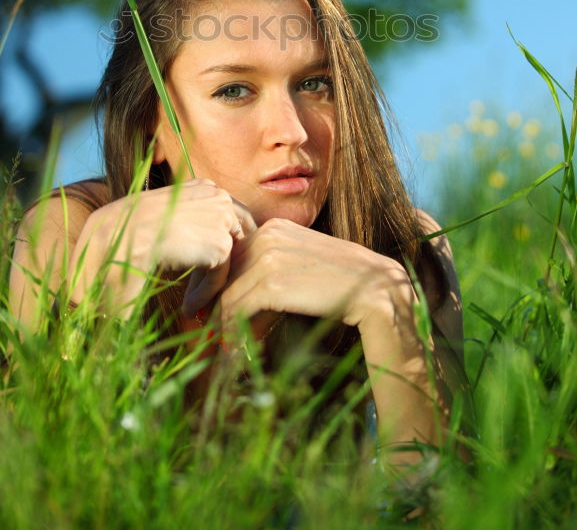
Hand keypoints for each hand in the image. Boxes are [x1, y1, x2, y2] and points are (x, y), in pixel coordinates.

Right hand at [69, 178, 255, 314]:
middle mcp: (216, 195)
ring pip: (228, 258)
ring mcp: (222, 218)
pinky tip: (187, 307)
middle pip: (238, 234)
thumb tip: (200, 241)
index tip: (206, 270)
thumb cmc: (126, 231)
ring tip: (191, 302)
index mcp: (201, 186)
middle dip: (224, 263)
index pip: (228, 215)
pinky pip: (220, 277)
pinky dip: (205, 295)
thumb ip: (187, 221)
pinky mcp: (221, 244)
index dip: (220, 244)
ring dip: (211, 282)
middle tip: (206, 290)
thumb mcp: (161, 217)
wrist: (112, 239)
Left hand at [219, 217, 416, 333]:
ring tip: (218, 342)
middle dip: (209, 299)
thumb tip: (235, 295)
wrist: (377, 292)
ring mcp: (270, 256)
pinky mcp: (273, 282)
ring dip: (219, 321)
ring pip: (227, 292)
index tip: (204, 304)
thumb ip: (270, 268)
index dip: (215, 281)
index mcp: (274, 226)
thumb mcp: (300, 265)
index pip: (231, 254)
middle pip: (224, 271)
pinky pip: (238, 308)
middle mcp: (268, 235)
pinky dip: (232, 331)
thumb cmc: (339, 284)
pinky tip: (233, 349)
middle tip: (199, 323)